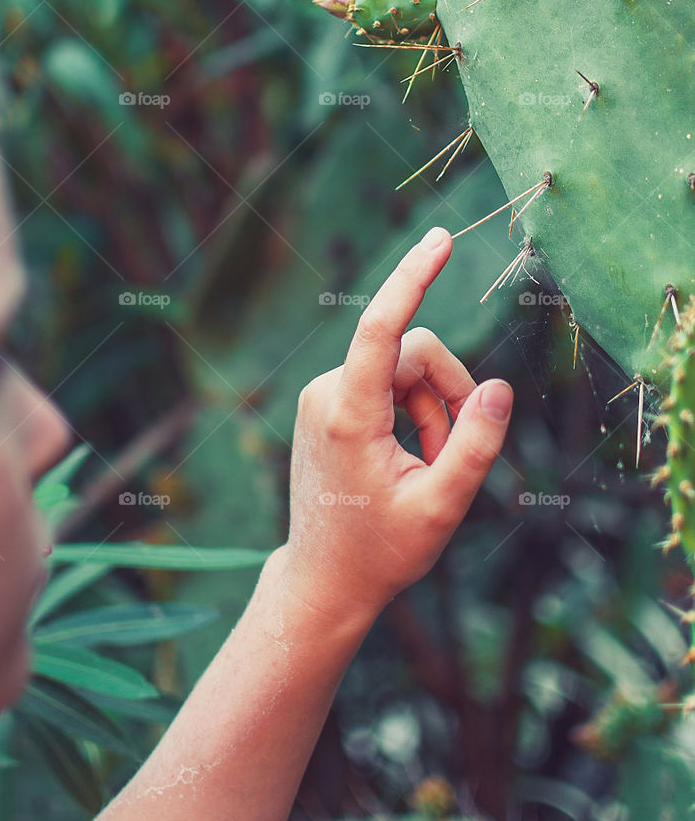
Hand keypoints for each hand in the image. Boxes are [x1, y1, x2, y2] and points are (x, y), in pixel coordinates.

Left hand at [279, 226, 512, 630]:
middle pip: (414, 353)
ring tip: (428, 469)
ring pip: (404, 369)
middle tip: (454, 455)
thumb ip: (474, 445)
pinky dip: (411, 413)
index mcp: (347, 414)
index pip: (381, 329)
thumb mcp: (441, 507)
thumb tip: (498, 388)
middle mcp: (326, 392)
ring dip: (431, 411)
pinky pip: (386, 383)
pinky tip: (409, 460)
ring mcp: (322, 395)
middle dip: (448, 395)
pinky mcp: (327, 401)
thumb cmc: (380, 551)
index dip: (413, 279)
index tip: (440, 240)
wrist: (323, 580)